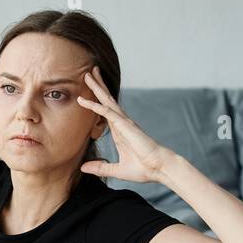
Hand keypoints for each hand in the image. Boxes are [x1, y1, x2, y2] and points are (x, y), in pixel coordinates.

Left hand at [76, 66, 170, 183]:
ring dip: (96, 88)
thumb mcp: (117, 170)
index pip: (105, 111)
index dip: (97, 100)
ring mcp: (123, 122)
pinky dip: (94, 106)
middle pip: (106, 100)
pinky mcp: (125, 125)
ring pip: (106, 100)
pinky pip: (107, 112)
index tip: (87, 91)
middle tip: (88, 73)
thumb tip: (83, 168)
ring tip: (87, 74)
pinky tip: (83, 100)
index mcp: (120, 130)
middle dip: (97, 86)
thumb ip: (100, 168)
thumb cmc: (143, 168)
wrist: (158, 168)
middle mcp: (121, 122)